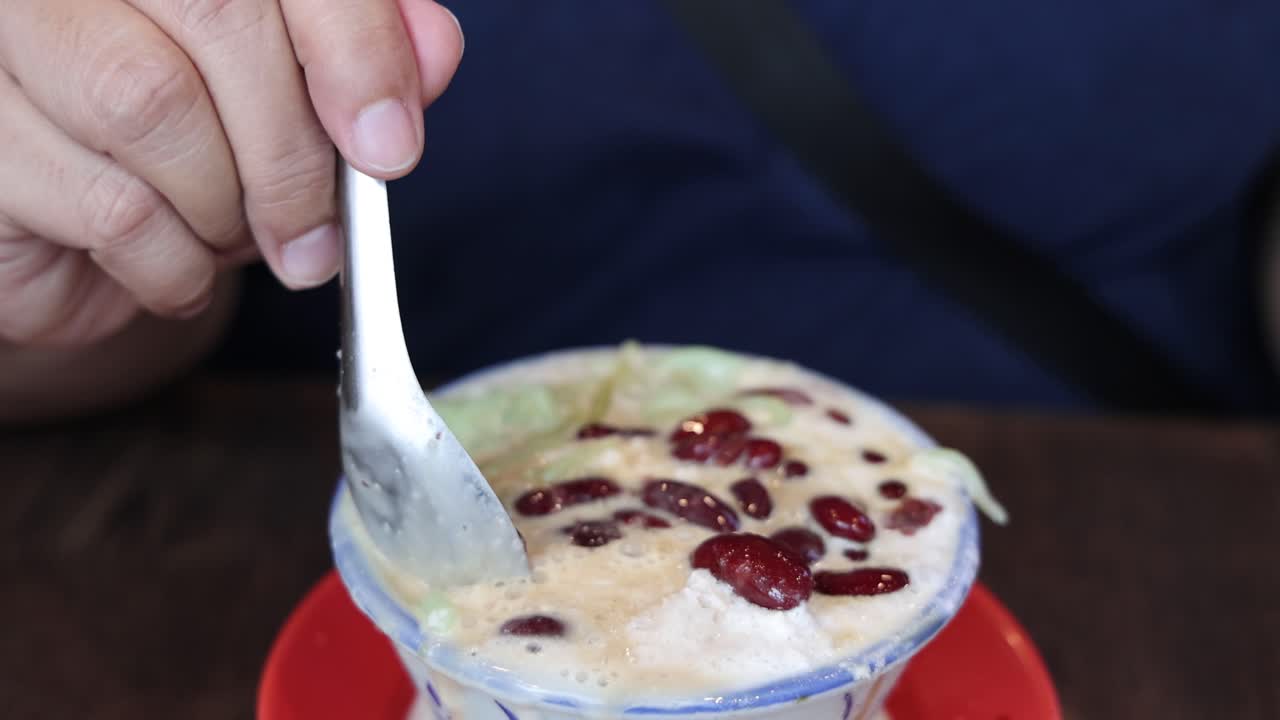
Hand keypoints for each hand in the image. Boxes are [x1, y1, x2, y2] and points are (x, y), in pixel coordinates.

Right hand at [0, 0, 463, 344]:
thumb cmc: (191, 130)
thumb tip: (432, 52)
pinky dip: (174, 265)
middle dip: (294, 150)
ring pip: (152, 106)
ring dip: (226, 208)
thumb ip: (366, 51)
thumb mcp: (293, 85)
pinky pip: (110, 206)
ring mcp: (1, 36)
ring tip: (232, 236)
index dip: (354, 45)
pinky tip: (174, 264)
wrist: (64, 220)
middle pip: (218, 16)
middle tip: (320, 238)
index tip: (390, 146)